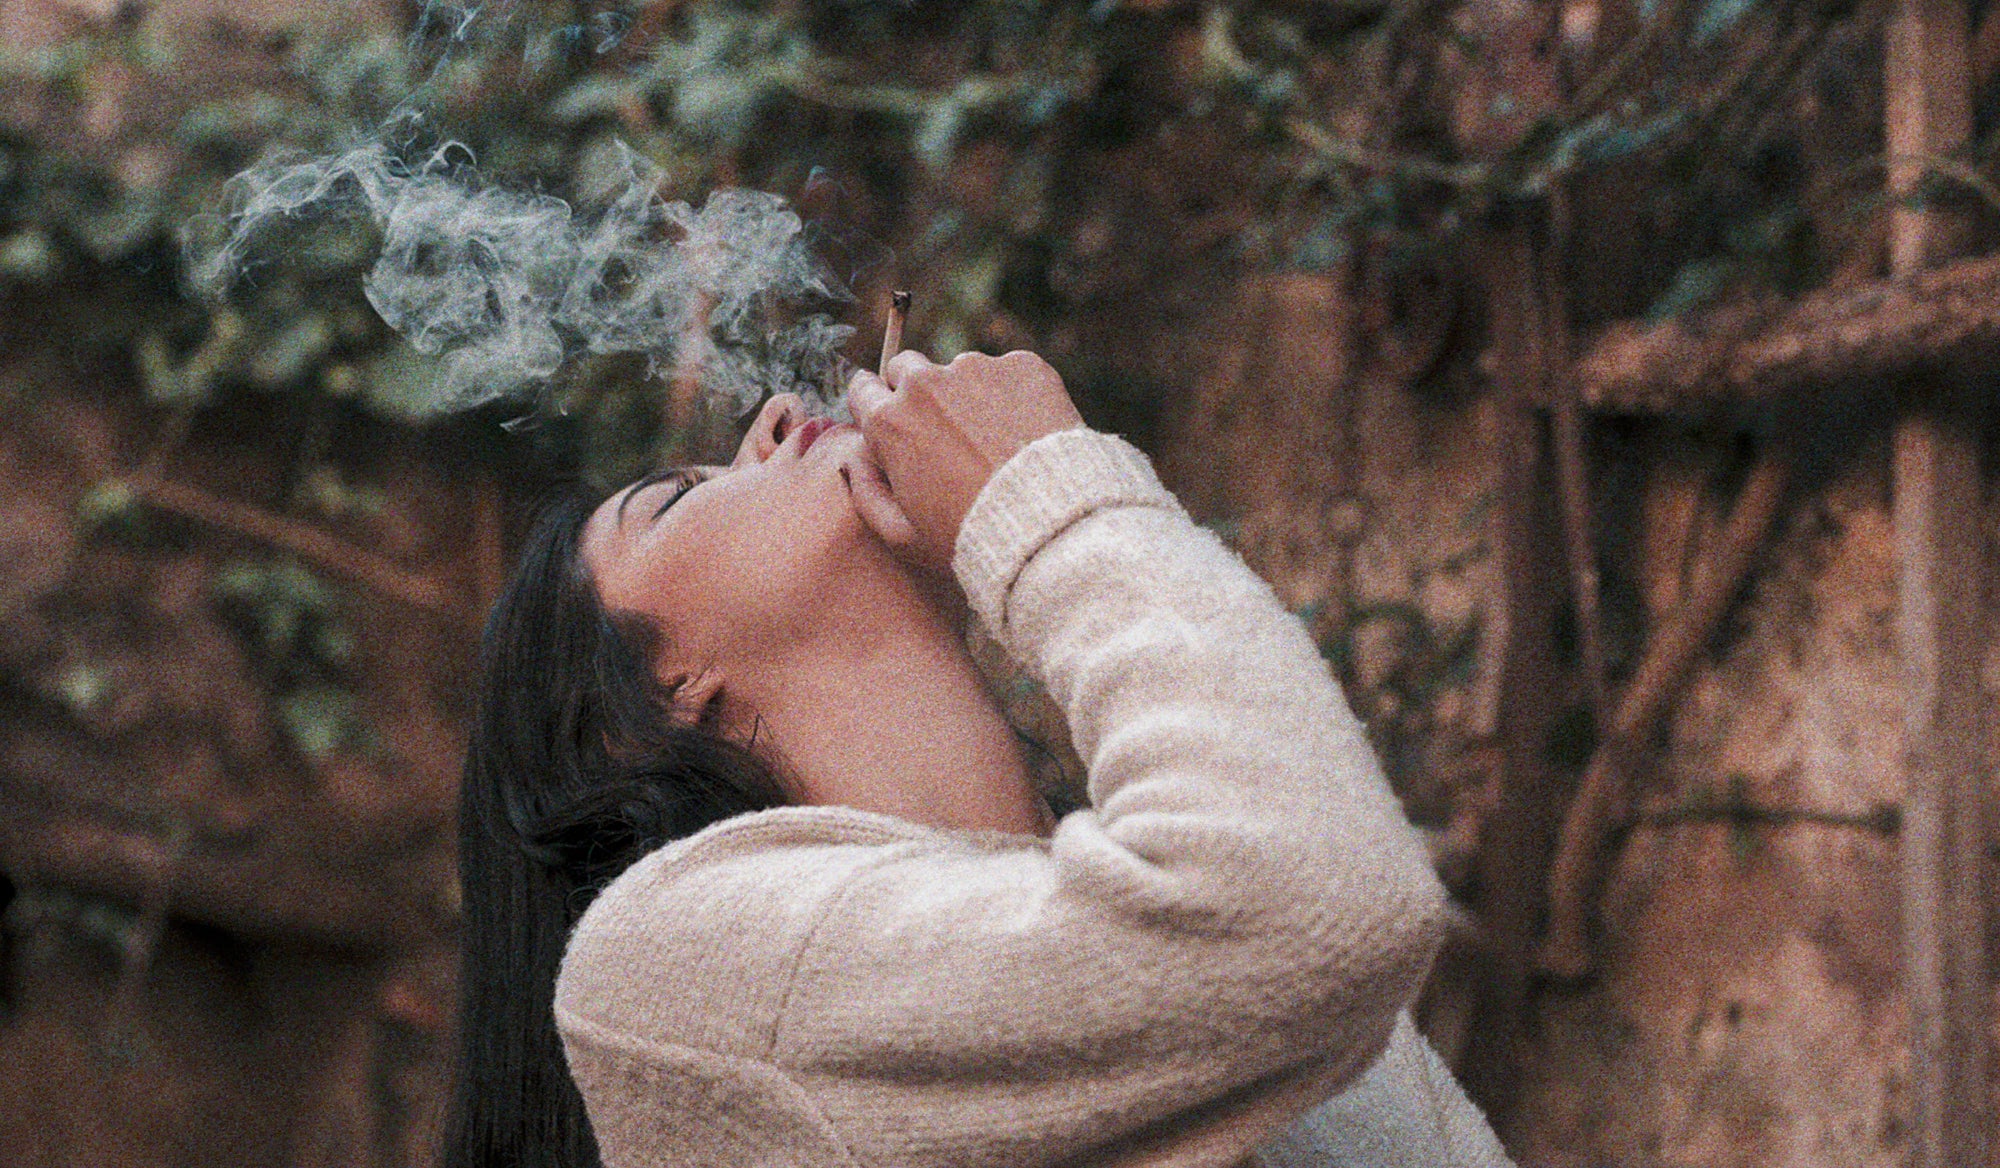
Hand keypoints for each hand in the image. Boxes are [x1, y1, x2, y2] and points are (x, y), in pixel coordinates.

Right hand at [845, 349, 1083, 576]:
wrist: (1047, 525)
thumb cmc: (969, 537)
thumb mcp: (902, 536)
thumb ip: (865, 494)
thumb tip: (855, 461)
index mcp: (889, 421)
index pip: (863, 388)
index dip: (875, 405)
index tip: (892, 421)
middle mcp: (926, 384)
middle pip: (907, 368)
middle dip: (917, 393)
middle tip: (944, 432)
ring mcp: (976, 369)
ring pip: (961, 372)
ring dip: (969, 396)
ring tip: (995, 443)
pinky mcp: (1023, 366)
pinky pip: (1009, 374)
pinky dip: (1014, 395)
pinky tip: (1026, 433)